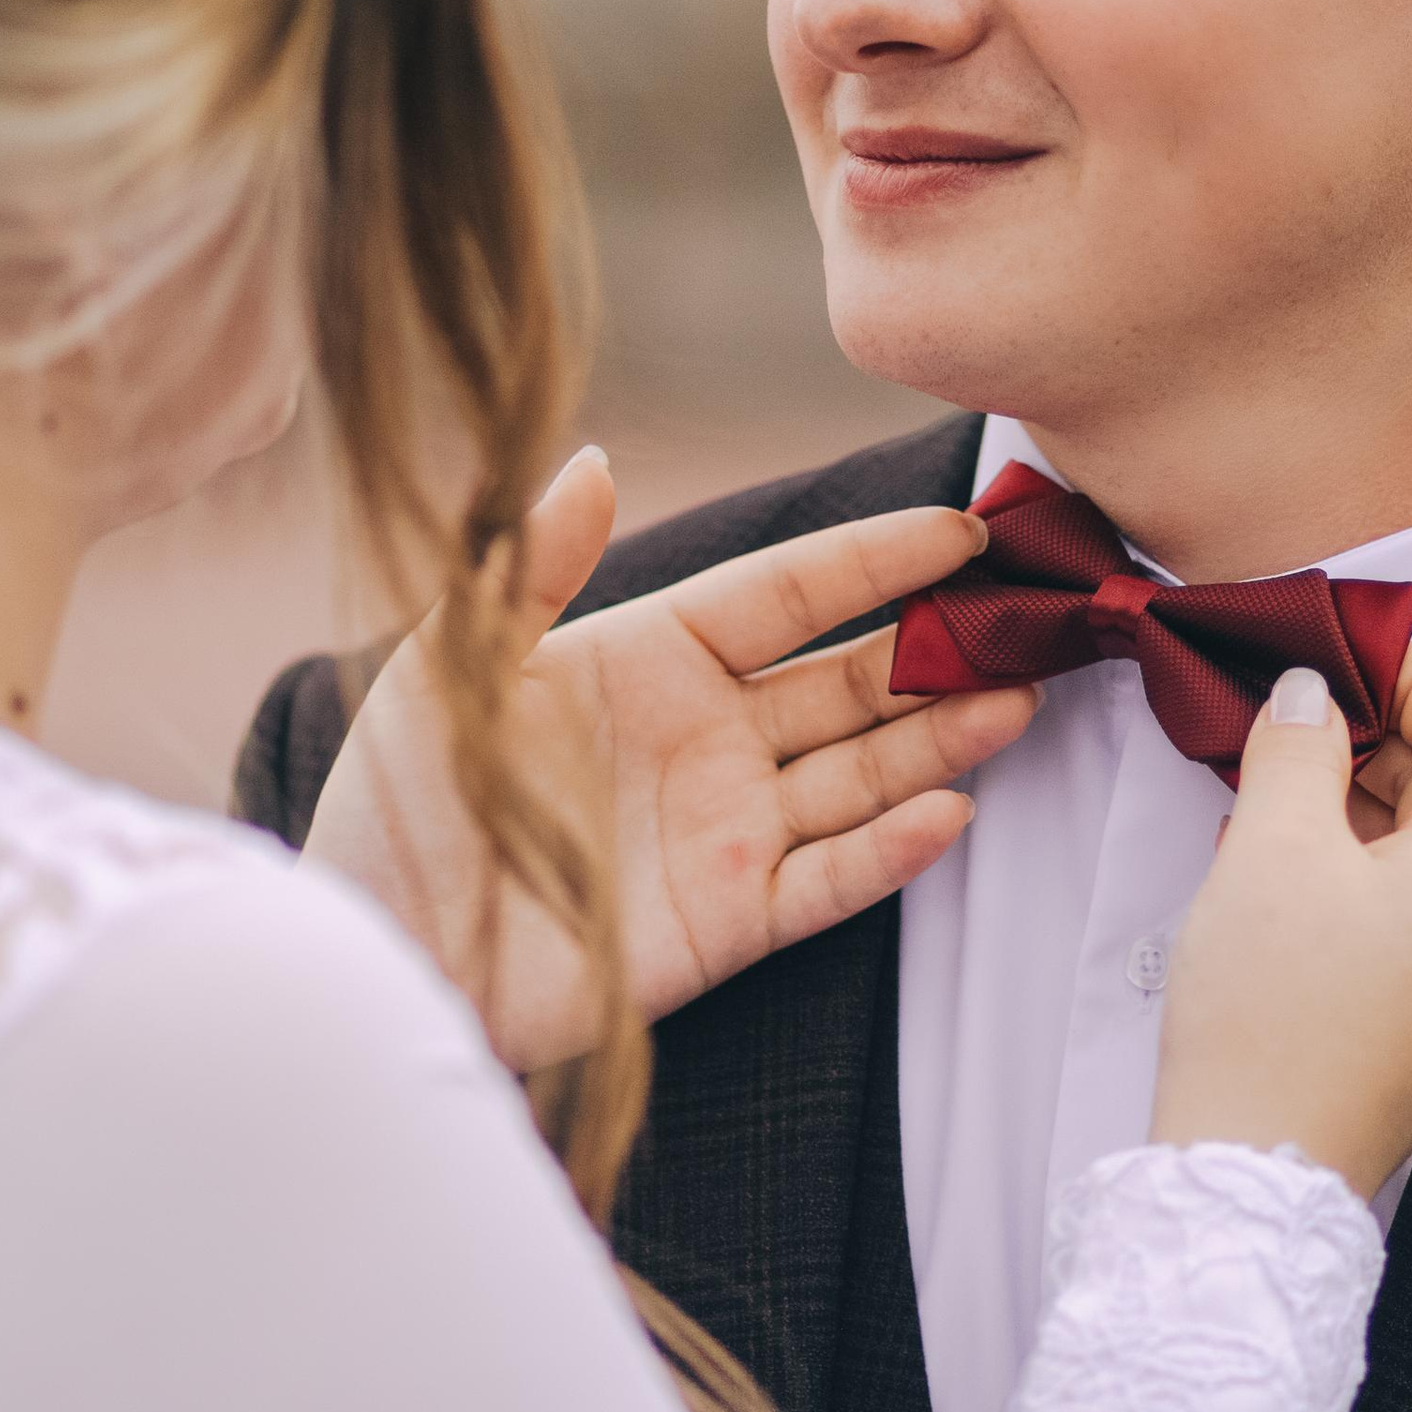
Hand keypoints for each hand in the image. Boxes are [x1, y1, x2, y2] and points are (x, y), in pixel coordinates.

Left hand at [304, 453, 1036, 1069]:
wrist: (383, 952)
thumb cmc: (399, 801)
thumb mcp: (455, 667)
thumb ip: (528, 567)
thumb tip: (595, 459)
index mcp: (651, 656)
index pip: (788, 593)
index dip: (876, 560)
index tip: (963, 530)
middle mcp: (709, 734)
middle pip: (851, 677)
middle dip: (938, 647)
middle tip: (1028, 616)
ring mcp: (731, 827)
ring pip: (864, 770)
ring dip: (942, 737)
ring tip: (1019, 698)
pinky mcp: (734, 918)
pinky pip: (831, 875)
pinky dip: (892, 848)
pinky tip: (950, 808)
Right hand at [1150, 650, 1411, 1194]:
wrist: (1257, 1178)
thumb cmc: (1270, 1019)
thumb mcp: (1270, 849)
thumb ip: (1297, 747)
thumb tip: (1311, 695)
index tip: (1340, 661)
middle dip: (1381, 736)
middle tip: (1291, 719)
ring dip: (1366, 801)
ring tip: (1272, 791)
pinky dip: (1367, 866)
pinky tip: (1284, 865)